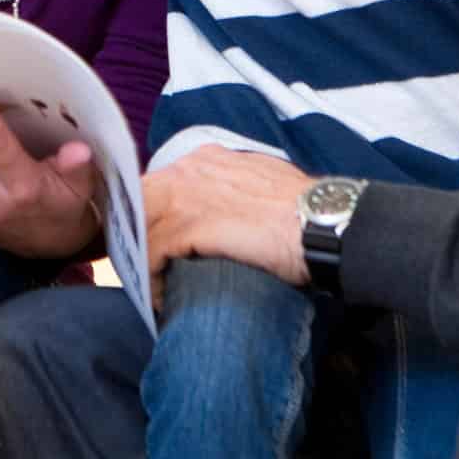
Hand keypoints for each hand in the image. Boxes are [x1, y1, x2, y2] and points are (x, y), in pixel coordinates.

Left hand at [145, 148, 314, 289]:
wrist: (321, 222)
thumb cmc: (301, 209)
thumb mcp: (261, 182)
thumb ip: (232, 188)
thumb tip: (222, 211)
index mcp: (206, 159)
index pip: (160, 184)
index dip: (152, 215)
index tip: (153, 241)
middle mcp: (189, 170)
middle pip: (139, 202)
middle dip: (136, 235)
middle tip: (143, 268)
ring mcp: (187, 196)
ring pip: (140, 228)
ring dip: (140, 261)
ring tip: (150, 289)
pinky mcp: (190, 226)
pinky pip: (152, 255)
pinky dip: (152, 280)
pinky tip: (160, 299)